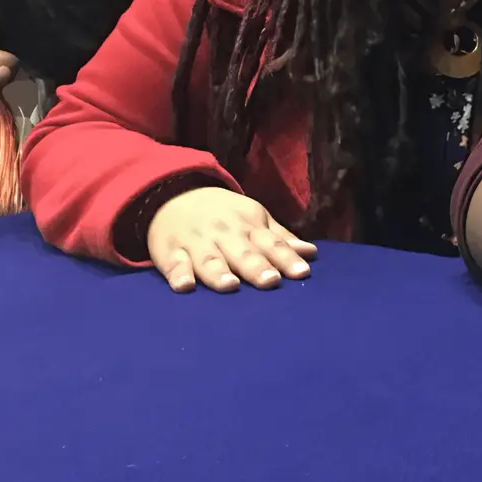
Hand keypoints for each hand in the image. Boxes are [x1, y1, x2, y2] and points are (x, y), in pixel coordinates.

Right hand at [146, 186, 316, 293]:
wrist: (175, 194)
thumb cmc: (225, 214)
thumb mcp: (255, 218)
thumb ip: (280, 238)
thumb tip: (311, 253)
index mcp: (249, 225)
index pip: (272, 244)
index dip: (286, 258)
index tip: (302, 273)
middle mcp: (225, 234)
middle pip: (243, 253)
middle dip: (256, 266)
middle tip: (270, 281)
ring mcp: (196, 243)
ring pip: (209, 259)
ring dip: (219, 272)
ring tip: (230, 286)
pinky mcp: (169, 252)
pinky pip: (174, 264)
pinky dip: (178, 275)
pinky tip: (184, 287)